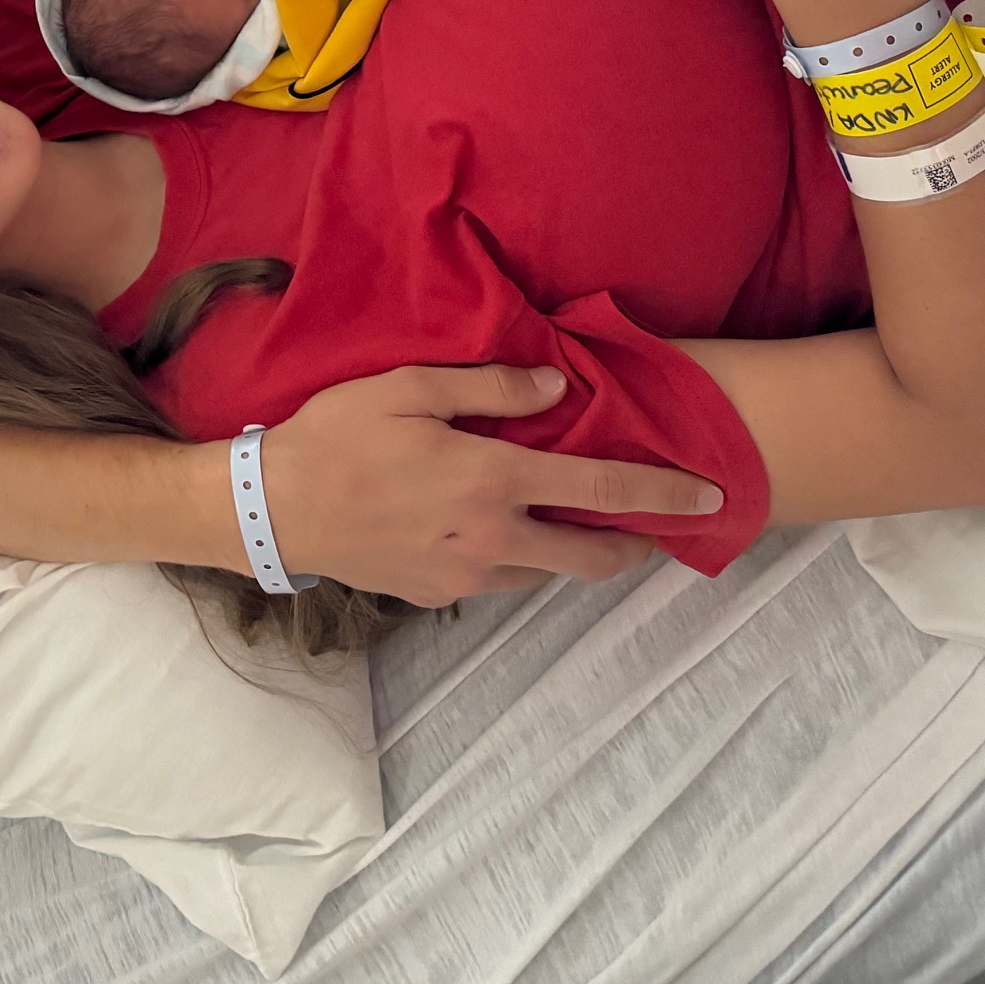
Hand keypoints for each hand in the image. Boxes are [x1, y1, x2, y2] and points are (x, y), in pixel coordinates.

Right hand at [257, 366, 722, 605]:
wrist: (272, 511)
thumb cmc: (336, 438)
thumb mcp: (406, 389)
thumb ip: (488, 388)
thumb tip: (555, 388)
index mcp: (492, 481)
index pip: (600, 487)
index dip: (663, 493)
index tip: (712, 497)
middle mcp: (493, 539)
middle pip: (592, 555)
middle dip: (635, 544)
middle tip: (655, 530)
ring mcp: (467, 575)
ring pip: (546, 573)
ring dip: (570, 551)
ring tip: (570, 524)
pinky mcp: (439, 595)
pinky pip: (499, 580)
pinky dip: (517, 559)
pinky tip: (496, 533)